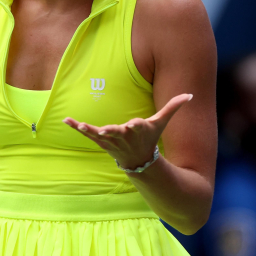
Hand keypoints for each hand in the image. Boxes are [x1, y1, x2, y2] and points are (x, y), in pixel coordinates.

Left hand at [64, 93, 192, 170]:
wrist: (139, 160)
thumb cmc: (150, 138)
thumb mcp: (162, 123)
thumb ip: (173, 107)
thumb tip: (190, 94)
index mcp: (139, 130)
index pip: (138, 126)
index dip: (135, 126)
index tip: (133, 124)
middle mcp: (124, 136)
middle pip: (117, 132)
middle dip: (111, 131)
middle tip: (104, 130)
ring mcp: (111, 140)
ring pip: (99, 135)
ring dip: (89, 130)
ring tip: (81, 125)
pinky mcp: (100, 141)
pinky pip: (87, 134)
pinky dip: (76, 127)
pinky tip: (65, 120)